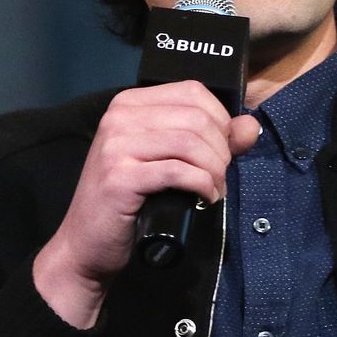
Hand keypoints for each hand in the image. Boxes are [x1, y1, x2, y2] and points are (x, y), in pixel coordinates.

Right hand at [33, 81, 258, 326]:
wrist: (86, 245)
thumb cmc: (129, 201)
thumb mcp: (169, 162)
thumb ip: (212, 141)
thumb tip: (250, 127)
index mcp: (129, 103)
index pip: (193, 91)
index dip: (221, 120)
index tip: (223, 150)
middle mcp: (119, 117)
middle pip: (196, 118)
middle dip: (221, 150)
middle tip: (219, 176)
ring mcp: (116, 146)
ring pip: (190, 143)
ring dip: (214, 170)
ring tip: (213, 189)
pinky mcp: (120, 177)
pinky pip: (178, 171)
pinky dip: (202, 185)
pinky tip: (205, 198)